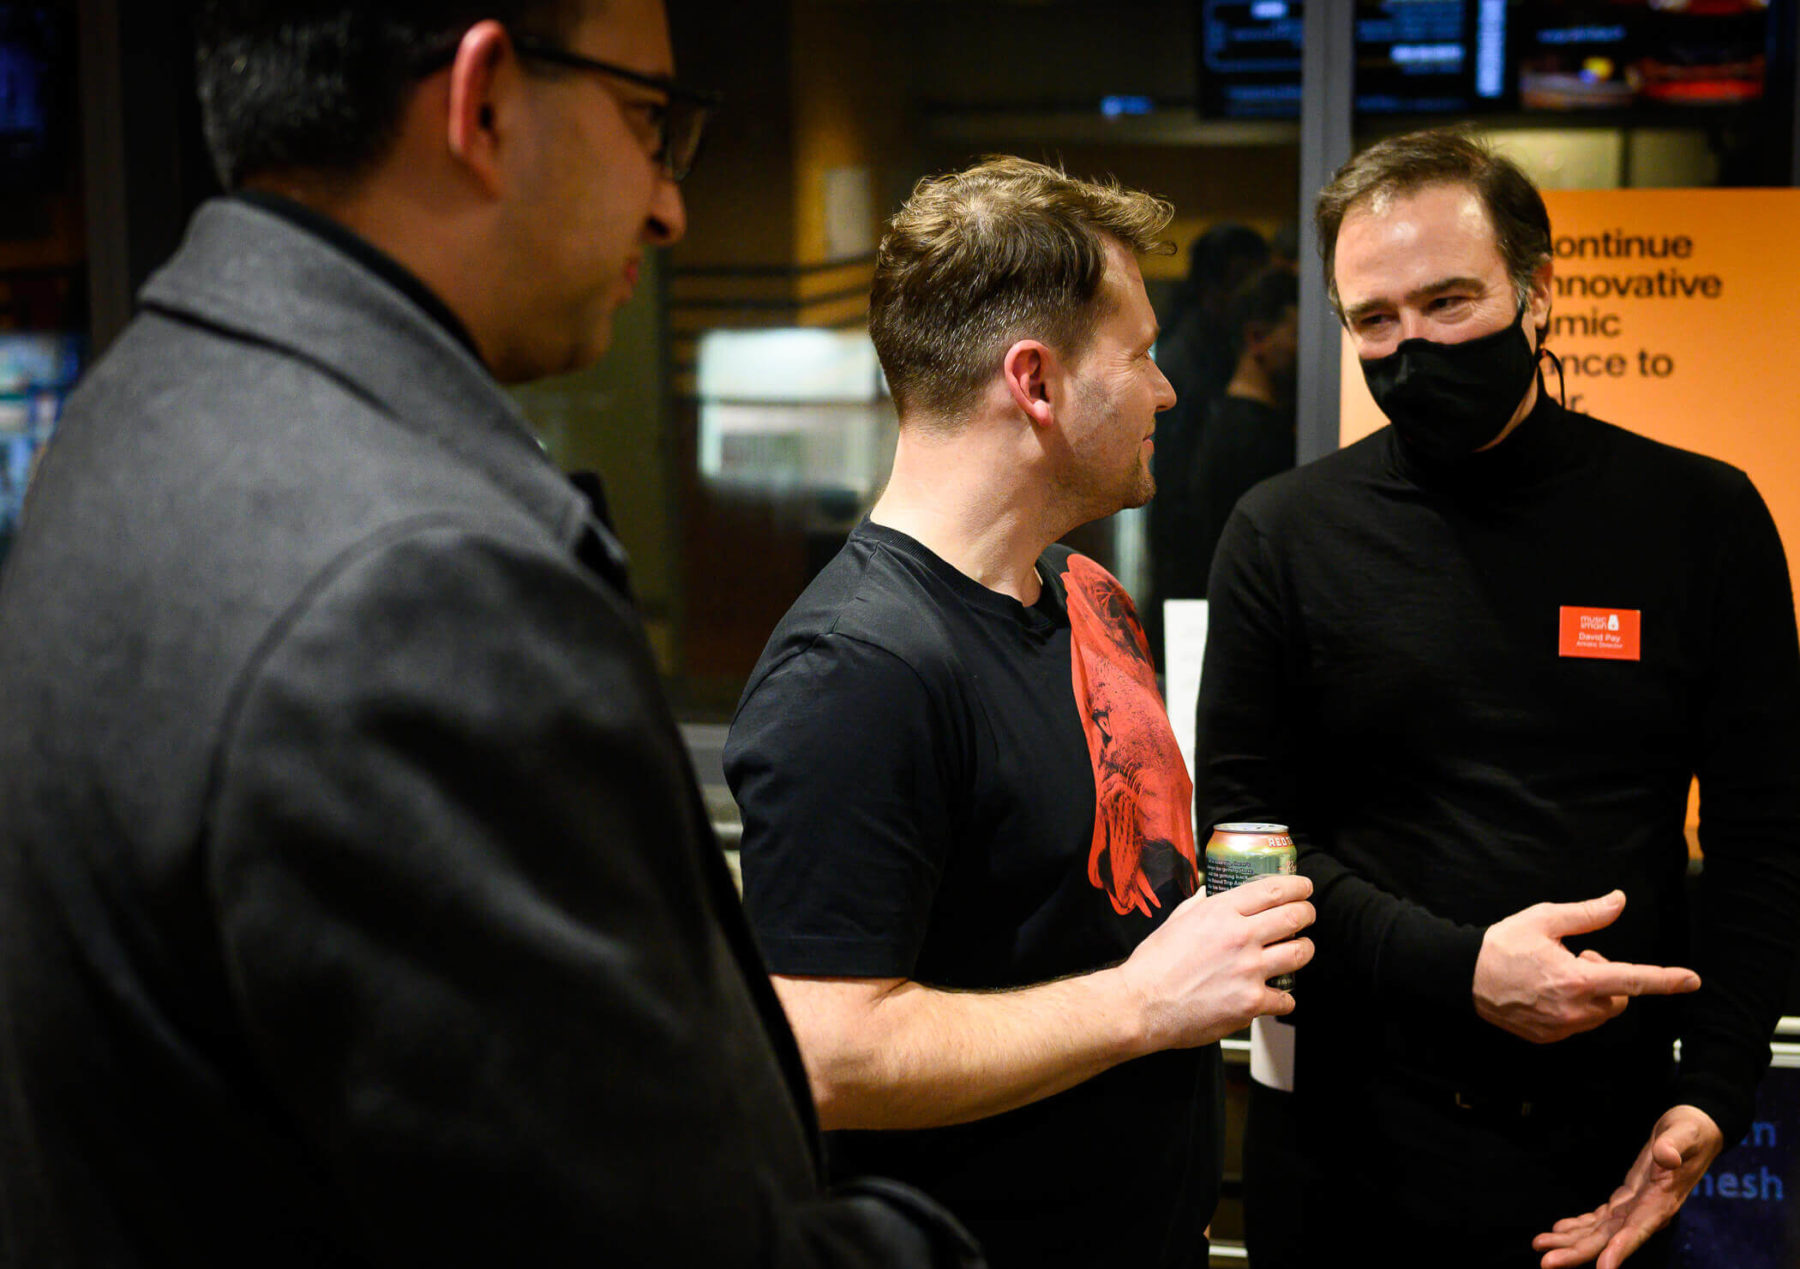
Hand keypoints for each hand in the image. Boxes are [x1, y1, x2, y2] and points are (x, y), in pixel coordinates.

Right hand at [1117, 873, 1313, 1052]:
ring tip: (1299, 950)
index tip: (1304, 888)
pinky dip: (1284, 998)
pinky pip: (1286, 998)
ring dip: (1304, 950)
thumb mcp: (1173, 922)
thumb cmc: (1152, 965)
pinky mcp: (1251, 1002)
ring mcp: (1248, 970)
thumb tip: (1207, 892)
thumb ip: (1196, 905)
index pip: (1273, 890)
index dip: (1297, 886)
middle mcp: (1239, 936)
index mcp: (1220, 912)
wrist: (1141, 1005)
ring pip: (1300, 953)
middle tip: (1307, 915)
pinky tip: (1276, 996)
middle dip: (1307, 913)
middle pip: (1295, 917)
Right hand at [1472, 890, 1699, 1043]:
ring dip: (1593, 994)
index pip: (1633, 979)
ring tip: (1559, 975)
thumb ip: (1587, 914)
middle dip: (1610, 979)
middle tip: (1579, 958)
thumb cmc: (1503, 945)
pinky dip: (1574, 1008)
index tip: (1692, 980)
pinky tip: (1546, 992)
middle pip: (1619, 999)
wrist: (1464, 977)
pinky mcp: (1548, 1037)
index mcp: (1577, 979)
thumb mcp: (1543, 919)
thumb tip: (1619, 901)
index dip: (1666, 979)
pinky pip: (1578, 1024)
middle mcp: (1574, 1009)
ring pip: (1600, 1013)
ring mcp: (1561, 1028)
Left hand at [1533, 1105, 1724, 1268]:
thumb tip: (1666, 1156)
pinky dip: (1579, 1226)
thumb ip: (1675, 1145)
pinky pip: (1600, 1219)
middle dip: (1579, 1252)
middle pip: (1610, 1239)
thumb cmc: (1691, 1131)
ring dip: (1571, 1242)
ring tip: (1540, 1246)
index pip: (1640, 1229)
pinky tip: (1558, 1232)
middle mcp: (1647, 1212)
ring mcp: (1635, 1207)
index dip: (1621, 1249)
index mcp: (1662, 1200)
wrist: (1695, 1131)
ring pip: (1600, 1232)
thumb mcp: (1684, 1132)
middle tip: (1546, 1263)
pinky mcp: (1627, 1198)